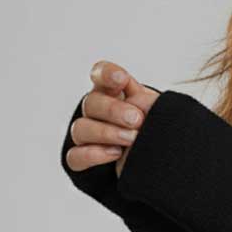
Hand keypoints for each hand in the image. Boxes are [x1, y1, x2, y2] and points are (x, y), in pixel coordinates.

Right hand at [65, 61, 159, 178]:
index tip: (122, 79)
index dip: (106, 73)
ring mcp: (86, 134)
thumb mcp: (156, 110)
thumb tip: (141, 105)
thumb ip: (149, 103)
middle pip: (91, 103)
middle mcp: (95, 111)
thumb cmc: (152, 127)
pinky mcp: (81, 158)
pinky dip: (93, 154)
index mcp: (112, 92)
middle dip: (113, 110)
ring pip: (81, 128)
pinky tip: (116, 153)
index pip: (100, 74)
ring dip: (106, 133)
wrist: (151, 157)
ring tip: (132, 139)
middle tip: (137, 119)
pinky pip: (75, 156)